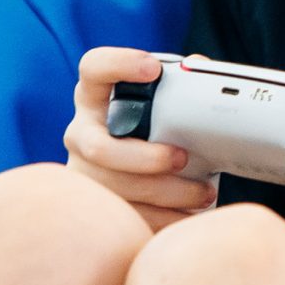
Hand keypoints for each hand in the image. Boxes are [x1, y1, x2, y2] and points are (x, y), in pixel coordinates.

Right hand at [64, 47, 219, 230]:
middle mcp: (81, 133)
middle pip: (99, 148)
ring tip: (203, 193)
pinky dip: (165, 219)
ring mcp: (83, 172)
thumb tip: (202, 67)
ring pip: (117, 190)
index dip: (118, 65)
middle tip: (182, 157)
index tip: (153, 69)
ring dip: (167, 193)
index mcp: (95, 97)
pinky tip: (189, 214)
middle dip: (145, 158)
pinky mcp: (95, 207)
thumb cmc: (151, 131)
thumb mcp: (159, 105)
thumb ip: (180, 86)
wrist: (135, 176)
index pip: (93, 69)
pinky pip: (129, 218)